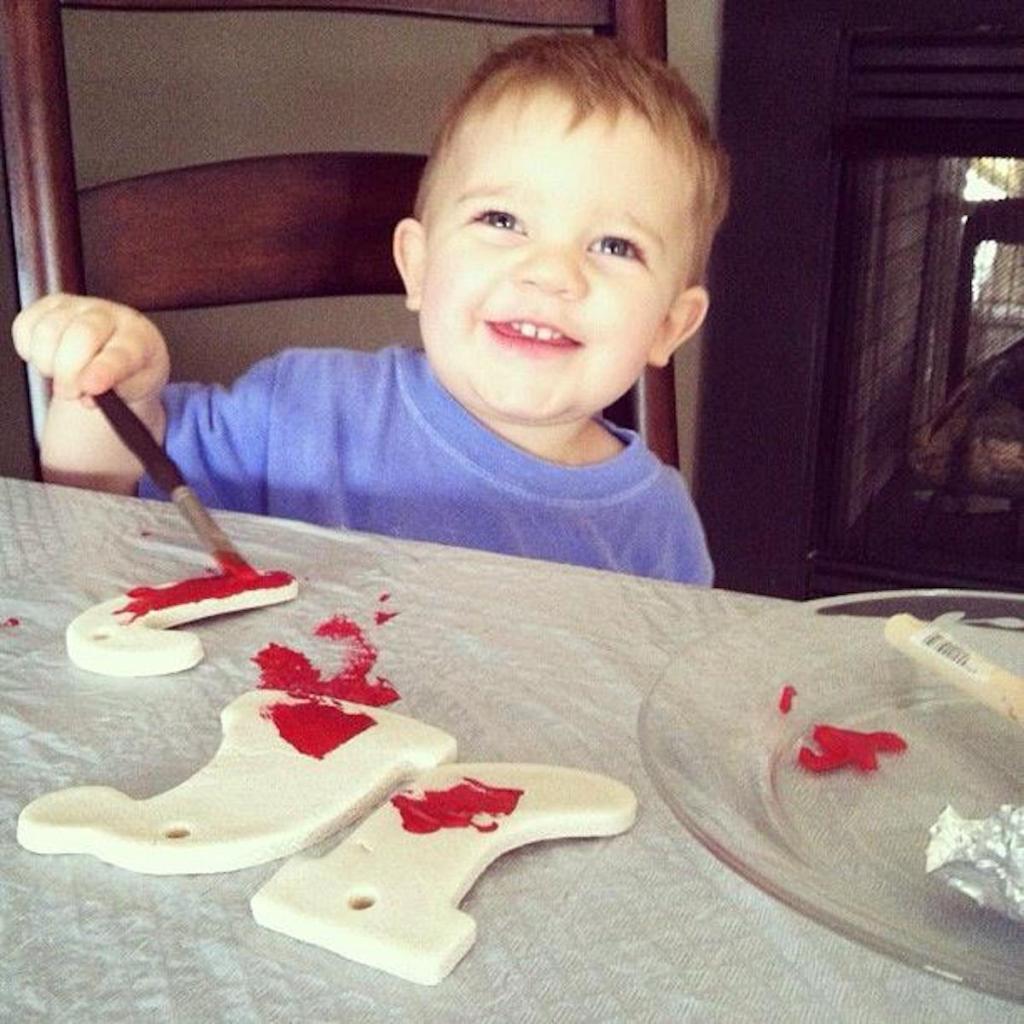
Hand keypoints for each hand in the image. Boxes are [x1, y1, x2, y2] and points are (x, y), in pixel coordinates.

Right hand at [12, 293, 169, 404]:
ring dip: (47, 363)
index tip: (89, 387)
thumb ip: (113, 396)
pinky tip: (48, 359)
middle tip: (69, 393)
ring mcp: (78, 306)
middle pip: (81, 334)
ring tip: (63, 378)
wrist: (122, 355)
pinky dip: (29, 350)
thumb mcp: (132, 390)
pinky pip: (25, 326)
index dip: (103, 369)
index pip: (120, 352)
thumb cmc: (130, 373)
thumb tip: (87, 398)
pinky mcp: (49, 304)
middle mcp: (109, 315)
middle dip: (68, 370)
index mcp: (139, 337)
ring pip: (48, 330)